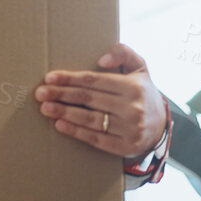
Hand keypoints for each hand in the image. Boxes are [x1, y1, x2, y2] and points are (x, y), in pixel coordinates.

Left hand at [34, 42, 168, 157]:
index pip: (95, 81)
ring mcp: (129, 129)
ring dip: (64, 113)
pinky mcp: (124, 147)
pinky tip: (60, 125)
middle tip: (40, 93)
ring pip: (90, 119)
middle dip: (61, 95)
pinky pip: (96, 139)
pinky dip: (76, 132)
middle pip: (89, 99)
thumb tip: (102, 60)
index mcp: (134, 87)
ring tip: (45, 108)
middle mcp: (132, 108)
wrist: (161, 127)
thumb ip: (124, 53)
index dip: (70, 79)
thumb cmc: (143, 93)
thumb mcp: (140, 68)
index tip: (50, 78)